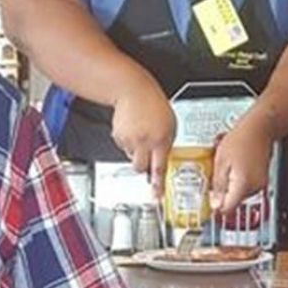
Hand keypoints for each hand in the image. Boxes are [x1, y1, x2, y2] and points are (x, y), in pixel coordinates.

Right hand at [110, 76, 174, 195]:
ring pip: (131, 156)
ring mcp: (129, 140)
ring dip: (135, 150)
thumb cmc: (153, 104)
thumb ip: (166, 143)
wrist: (132, 89)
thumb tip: (163, 157)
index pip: (159, 168)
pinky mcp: (117, 136)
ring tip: (140, 134)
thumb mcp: (170, 124)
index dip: (158, 185)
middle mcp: (144, 142)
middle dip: (143, 166)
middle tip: (145, 157)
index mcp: (161, 139)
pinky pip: (123, 146)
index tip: (156, 197)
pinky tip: (131, 129)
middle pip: (140, 167)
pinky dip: (127, 141)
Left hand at [209, 110, 273, 213]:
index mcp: (243, 185)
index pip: (228, 208)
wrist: (259, 128)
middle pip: (233, 200)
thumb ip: (218, 185)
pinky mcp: (262, 178)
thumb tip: (215, 203)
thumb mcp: (220, 162)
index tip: (208, 201)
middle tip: (215, 175)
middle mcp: (254, 187)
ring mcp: (260, 183)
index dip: (216, 206)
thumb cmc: (240, 139)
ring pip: (239, 193)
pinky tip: (234, 165)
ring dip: (230, 184)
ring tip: (226, 166)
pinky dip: (238, 179)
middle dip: (222, 192)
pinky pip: (246, 185)